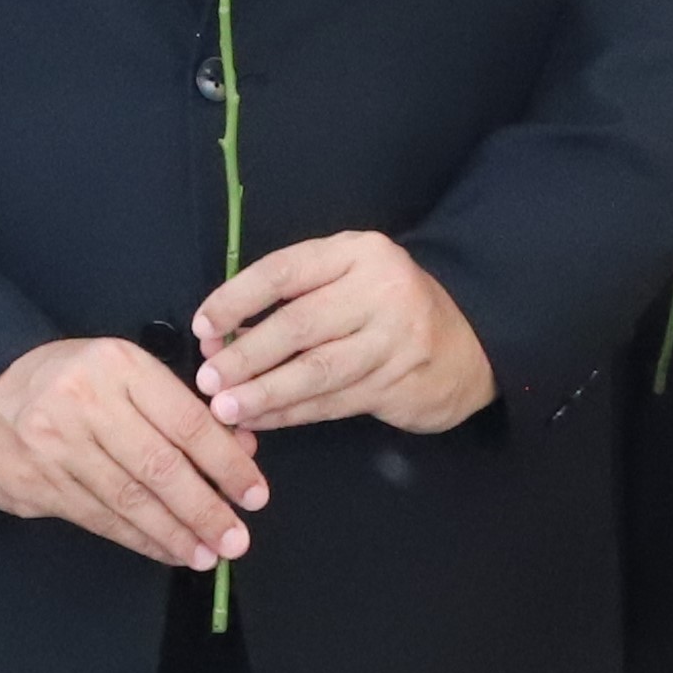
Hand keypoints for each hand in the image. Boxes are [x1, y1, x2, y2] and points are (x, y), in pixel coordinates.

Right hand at [0, 337, 265, 573]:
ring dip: (175, 533)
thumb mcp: (121, 372)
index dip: (226, 462)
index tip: (255, 493)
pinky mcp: (37, 483)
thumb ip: (177, 407)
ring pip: (130, 500)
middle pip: (160, 466)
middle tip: (237, 539)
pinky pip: (100, 518)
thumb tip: (241, 447)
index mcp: (118, 366)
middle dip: (205, 509)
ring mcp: (56, 446)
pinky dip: (139, 539)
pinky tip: (167, 550)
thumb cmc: (64, 380)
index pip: (186, 420)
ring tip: (207, 553)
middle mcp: (86, 403)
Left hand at [191, 233, 493, 435]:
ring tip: (226, 408)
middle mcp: (380, 290)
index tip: (204, 326)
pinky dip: (291, 414)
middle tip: (208, 379)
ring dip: (265, 393)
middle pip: (298, 325)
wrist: (469, 345)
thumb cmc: (389, 307)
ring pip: (316, 372)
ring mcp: (394, 340)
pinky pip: (332, 403)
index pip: (284, 272)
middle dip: (246, 355)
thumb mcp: (351, 278)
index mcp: (358, 253)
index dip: (237, 300)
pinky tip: (262, 420)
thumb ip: (297, 296)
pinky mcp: (399, 384)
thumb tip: (223, 334)